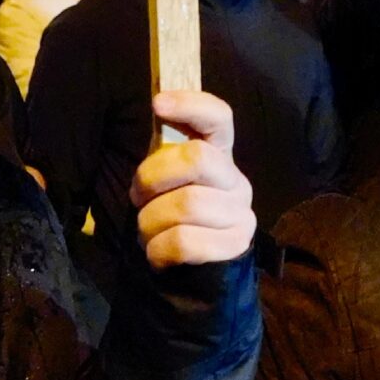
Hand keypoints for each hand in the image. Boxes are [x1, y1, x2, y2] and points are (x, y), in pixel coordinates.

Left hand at [130, 91, 256, 267]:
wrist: (195, 275)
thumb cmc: (173, 218)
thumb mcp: (168, 183)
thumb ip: (165, 155)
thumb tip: (157, 109)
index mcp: (219, 156)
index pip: (218, 118)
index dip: (191, 105)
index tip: (158, 104)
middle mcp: (236, 180)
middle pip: (197, 158)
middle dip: (153, 177)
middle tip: (139, 197)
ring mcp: (240, 213)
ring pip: (187, 204)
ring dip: (151, 220)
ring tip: (148, 230)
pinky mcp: (235, 245)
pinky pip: (184, 241)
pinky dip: (158, 249)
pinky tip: (158, 252)